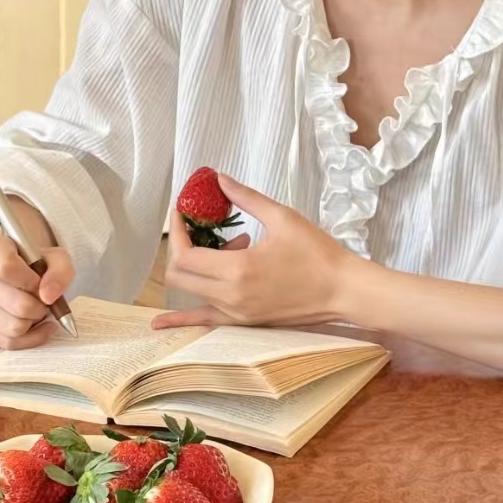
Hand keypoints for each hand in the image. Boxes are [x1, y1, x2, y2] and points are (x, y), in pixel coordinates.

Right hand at [0, 210, 73, 349]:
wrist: (9, 263)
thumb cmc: (32, 259)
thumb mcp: (54, 256)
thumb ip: (59, 271)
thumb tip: (48, 297)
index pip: (7, 269)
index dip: (33, 283)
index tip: (42, 284)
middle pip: (17, 306)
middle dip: (40, 308)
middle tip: (44, 303)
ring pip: (12, 328)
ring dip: (33, 324)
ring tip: (36, 312)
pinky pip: (3, 342)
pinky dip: (26, 339)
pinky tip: (34, 327)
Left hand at [153, 175, 359, 330]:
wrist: (343, 291)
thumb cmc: (317, 253)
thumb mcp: (282, 217)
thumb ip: (246, 197)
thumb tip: (220, 179)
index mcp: (238, 271)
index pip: (185, 254)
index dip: (176, 231)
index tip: (182, 211)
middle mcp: (231, 297)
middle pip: (179, 274)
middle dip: (179, 246)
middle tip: (194, 224)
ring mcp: (236, 313)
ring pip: (193, 292)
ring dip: (198, 266)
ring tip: (231, 245)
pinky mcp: (245, 322)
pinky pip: (205, 320)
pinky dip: (182, 319)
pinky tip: (159, 323)